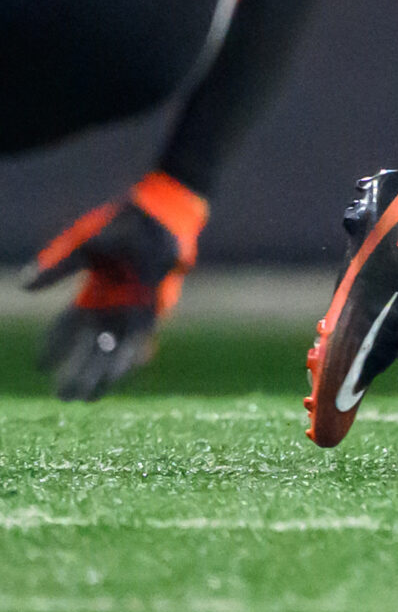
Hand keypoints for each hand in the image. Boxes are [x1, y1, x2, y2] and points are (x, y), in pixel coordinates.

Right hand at [24, 173, 206, 400]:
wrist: (160, 215)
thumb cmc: (121, 227)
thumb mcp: (82, 245)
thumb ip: (57, 266)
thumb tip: (23, 286)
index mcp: (90, 293)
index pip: (65, 327)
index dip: (52, 347)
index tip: (40, 366)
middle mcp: (111, 306)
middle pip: (89, 346)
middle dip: (76, 371)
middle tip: (62, 396)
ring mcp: (133, 308)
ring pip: (113, 349)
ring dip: (102, 372)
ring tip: (88, 397)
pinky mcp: (155, 306)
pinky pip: (141, 337)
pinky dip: (132, 354)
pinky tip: (122, 373)